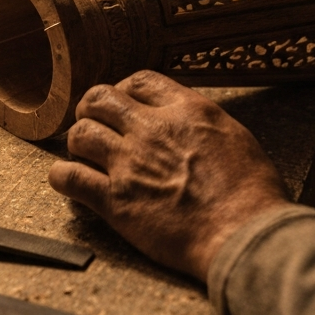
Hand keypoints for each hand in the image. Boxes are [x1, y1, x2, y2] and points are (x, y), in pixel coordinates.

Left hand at [48, 71, 291, 281]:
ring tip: (84, 154)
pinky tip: (68, 180)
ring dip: (78, 142)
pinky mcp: (115, 201)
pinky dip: (63, 176)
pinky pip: (69, 178)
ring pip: (79, 133)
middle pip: (99, 98)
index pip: (140, 80)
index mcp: (187, 110)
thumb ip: (204, 124)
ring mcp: (130, 164)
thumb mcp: (237, 138)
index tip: (124, 104)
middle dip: (92, 109)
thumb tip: (191, 123)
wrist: (243, 234)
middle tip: (95, 124)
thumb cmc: (251, 194)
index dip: (125, 89)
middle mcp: (153, 130)